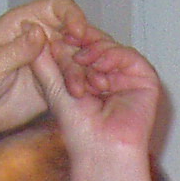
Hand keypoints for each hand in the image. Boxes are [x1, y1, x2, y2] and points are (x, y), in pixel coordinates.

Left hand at [0, 0, 90, 145]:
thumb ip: (16, 50)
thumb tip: (39, 32)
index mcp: (24, 24)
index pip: (58, 9)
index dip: (73, 16)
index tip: (80, 34)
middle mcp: (40, 40)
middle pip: (76, 36)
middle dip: (89, 49)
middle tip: (96, 67)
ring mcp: (48, 64)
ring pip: (79, 61)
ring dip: (89, 72)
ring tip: (90, 88)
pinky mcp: (52, 87)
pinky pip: (74, 84)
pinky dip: (85, 88)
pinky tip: (89, 97)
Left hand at [32, 23, 159, 180]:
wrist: (99, 148)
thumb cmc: (79, 129)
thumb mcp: (53, 87)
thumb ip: (43, 62)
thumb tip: (33, 32)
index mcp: (91, 76)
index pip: (82, 47)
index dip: (71, 37)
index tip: (57, 33)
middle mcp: (110, 74)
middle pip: (97, 43)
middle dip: (82, 42)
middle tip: (69, 39)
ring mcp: (128, 76)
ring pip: (111, 47)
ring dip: (94, 52)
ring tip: (83, 64)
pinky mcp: (146, 79)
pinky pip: (130, 56)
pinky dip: (113, 55)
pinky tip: (100, 63)